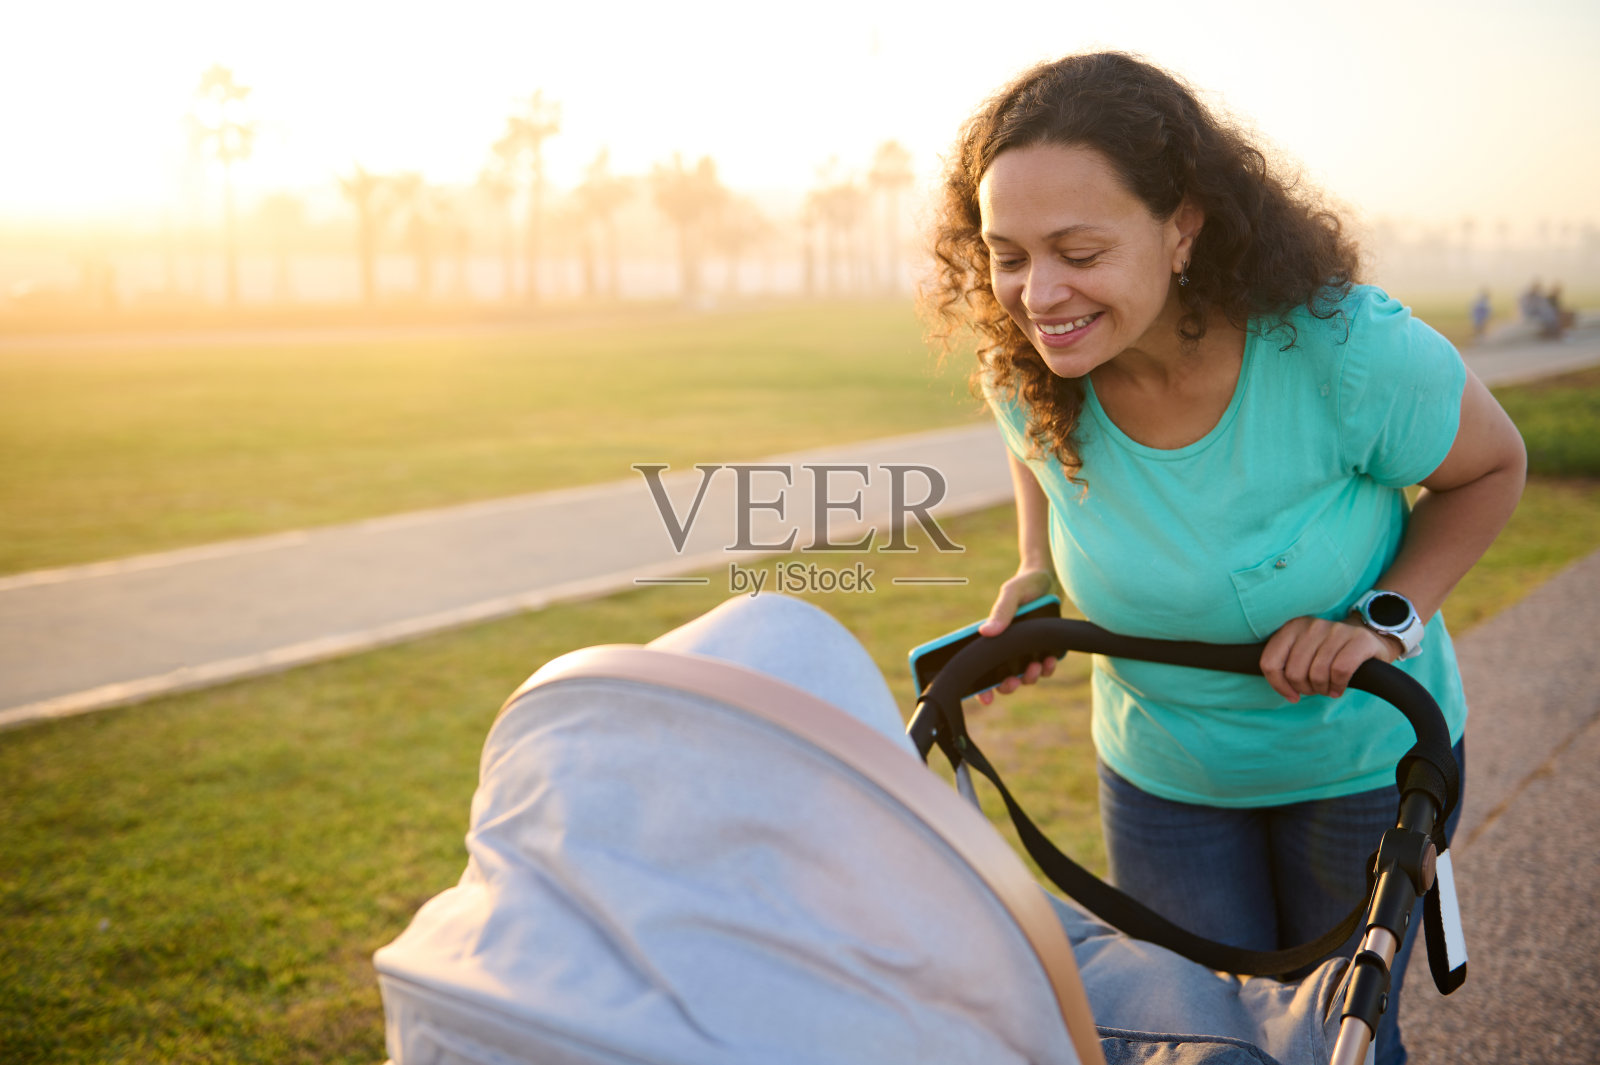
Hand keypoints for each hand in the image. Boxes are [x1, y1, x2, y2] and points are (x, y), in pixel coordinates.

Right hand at [974, 569, 1057, 705]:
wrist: (1053, 577)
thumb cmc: (1027, 583)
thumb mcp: (1013, 593)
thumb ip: (1001, 612)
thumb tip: (985, 633)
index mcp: (992, 636)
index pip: (979, 666)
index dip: (979, 688)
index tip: (985, 699)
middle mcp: (1006, 646)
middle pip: (1001, 679)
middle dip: (1007, 686)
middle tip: (1013, 681)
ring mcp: (1025, 650)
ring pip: (1023, 677)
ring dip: (1028, 677)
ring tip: (1035, 666)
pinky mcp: (1042, 649)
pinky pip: (1043, 669)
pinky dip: (1046, 669)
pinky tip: (1049, 659)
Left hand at [1259, 615, 1399, 702]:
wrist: (1370, 639)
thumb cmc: (1330, 653)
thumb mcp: (1303, 653)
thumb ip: (1285, 665)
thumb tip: (1284, 690)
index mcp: (1291, 628)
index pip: (1270, 663)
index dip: (1279, 686)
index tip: (1292, 695)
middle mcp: (1311, 626)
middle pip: (1294, 673)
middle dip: (1304, 689)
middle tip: (1315, 690)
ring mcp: (1335, 630)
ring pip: (1317, 673)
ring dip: (1322, 689)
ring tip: (1328, 688)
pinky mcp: (1358, 639)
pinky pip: (1340, 671)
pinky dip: (1338, 686)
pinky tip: (1339, 688)